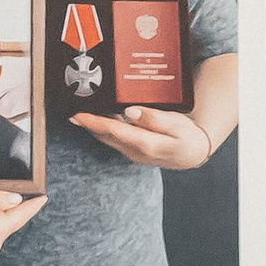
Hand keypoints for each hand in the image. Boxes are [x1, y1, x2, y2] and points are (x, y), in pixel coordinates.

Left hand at [72, 105, 213, 170]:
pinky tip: (97, 122)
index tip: (78, 114)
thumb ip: (154, 118)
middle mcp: (136, 152)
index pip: (114, 130)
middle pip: (106, 136)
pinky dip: (103, 131)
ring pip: (108, 140)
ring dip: (93, 128)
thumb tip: (131, 111)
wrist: (195, 154)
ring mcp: (133, 154)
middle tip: (70, 112)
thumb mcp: (177, 125)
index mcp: (146, 144)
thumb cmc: (187, 136)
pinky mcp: (133, 153)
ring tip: (78, 116)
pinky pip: (114, 141)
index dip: (94, 122)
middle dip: (87, 125)